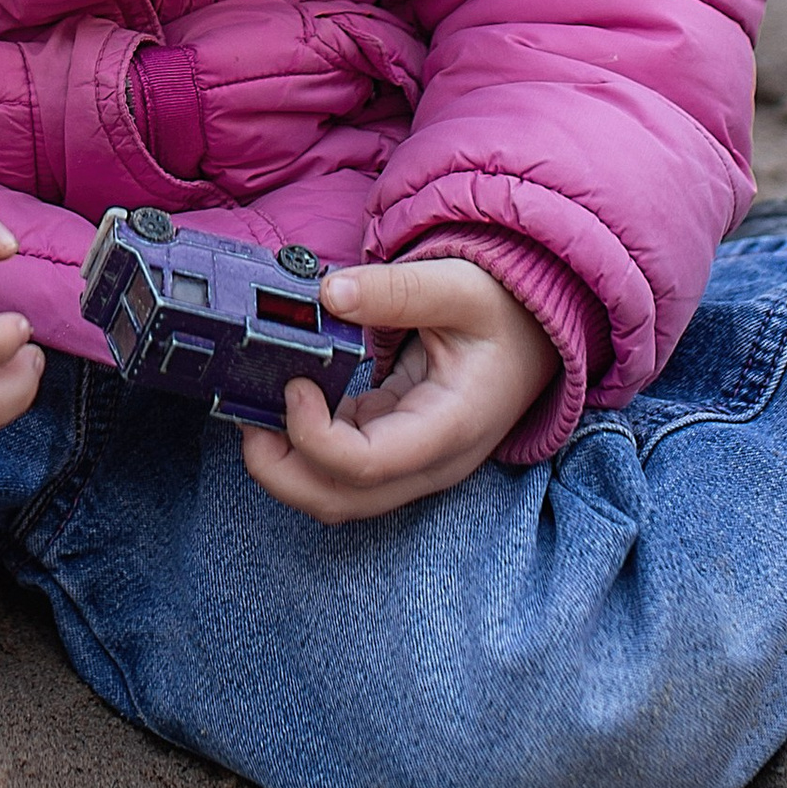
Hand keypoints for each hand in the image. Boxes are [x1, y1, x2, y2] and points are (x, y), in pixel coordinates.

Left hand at [239, 256, 551, 523]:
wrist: (539, 333)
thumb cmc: (506, 312)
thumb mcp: (458, 287)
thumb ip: (395, 290)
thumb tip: (328, 294)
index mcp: (451, 428)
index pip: (369, 465)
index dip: (314, 436)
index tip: (294, 385)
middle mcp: (431, 463)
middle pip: (340, 500)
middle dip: (280, 469)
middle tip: (248, 412)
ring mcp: (413, 465)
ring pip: (335, 496)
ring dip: (286, 464)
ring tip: (258, 407)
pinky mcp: (395, 451)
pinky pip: (340, 471)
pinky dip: (304, 447)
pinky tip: (287, 404)